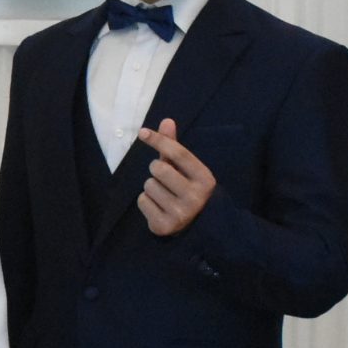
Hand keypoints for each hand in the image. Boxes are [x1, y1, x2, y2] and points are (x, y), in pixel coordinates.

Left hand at [134, 118, 215, 236]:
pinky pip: (142, 201)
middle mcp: (195, 197)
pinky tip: (158, 207)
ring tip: (164, 195)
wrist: (196, 225)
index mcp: (205, 179)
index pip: (179, 153)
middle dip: (156, 170)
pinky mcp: (164, 226)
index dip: (159, 140)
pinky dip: (146, 202)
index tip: (143, 132)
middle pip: (158, 168)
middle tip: (164, 178)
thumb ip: (174, 146)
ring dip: (151, 187)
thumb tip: (166, 120)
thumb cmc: (187, 189)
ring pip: (148, 185)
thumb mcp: (186, 168)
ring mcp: (180, 214)